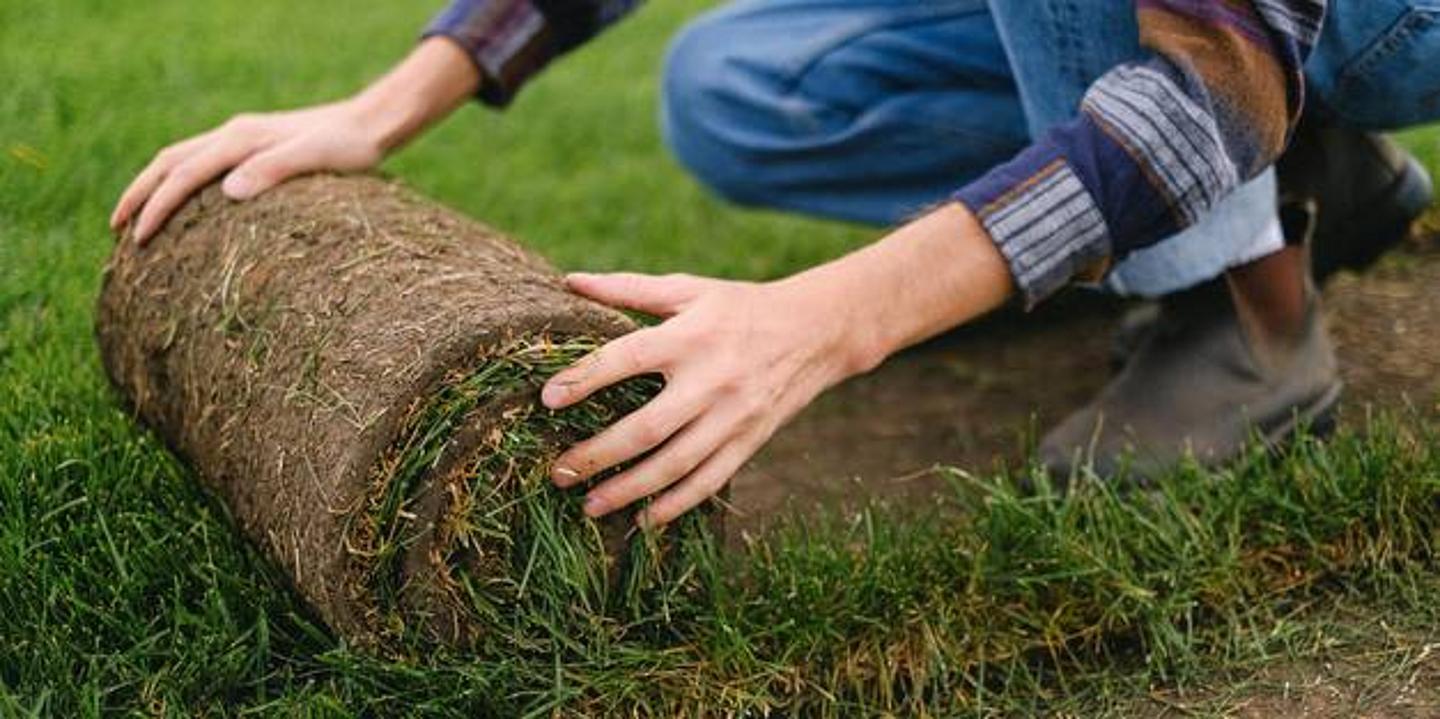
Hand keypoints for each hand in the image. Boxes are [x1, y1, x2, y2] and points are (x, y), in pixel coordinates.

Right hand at [110, 101, 387, 242]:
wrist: (372, 124)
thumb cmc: (349, 146)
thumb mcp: (316, 158)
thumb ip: (275, 170)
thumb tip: (229, 191)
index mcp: (241, 139)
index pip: (183, 173)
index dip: (157, 205)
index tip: (138, 237)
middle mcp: (235, 134)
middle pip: (169, 161)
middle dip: (140, 194)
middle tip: (116, 230)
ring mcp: (243, 139)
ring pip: (182, 160)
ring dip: (154, 187)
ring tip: (136, 221)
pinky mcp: (254, 147)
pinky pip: (204, 164)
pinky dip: (181, 183)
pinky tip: (184, 208)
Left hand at [543, 205, 1016, 527]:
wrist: (816, 331)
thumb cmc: (739, 307)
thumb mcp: (689, 289)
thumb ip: (628, 288)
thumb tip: (570, 281)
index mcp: (689, 336)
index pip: (626, 359)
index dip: (584, 378)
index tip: (547, 399)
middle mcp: (710, 380)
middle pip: (646, 427)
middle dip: (598, 454)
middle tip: (558, 471)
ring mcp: (733, 416)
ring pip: (675, 464)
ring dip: (629, 489)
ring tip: (590, 504)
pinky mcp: (749, 441)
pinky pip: (709, 480)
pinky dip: (676, 504)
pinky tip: (644, 518)